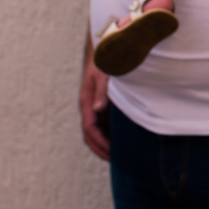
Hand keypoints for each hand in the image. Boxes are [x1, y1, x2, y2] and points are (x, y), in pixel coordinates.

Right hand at [79, 41, 110, 160]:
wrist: (107, 48)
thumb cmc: (106, 60)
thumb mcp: (104, 74)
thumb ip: (101, 91)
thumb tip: (97, 110)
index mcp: (87, 101)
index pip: (90, 129)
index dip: (100, 143)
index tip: (112, 153)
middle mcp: (89, 106)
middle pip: (90, 135)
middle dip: (101, 149)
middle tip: (116, 161)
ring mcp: (94, 106)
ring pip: (96, 131)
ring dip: (105, 144)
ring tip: (119, 156)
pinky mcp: (102, 104)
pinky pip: (104, 124)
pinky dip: (110, 135)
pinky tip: (122, 141)